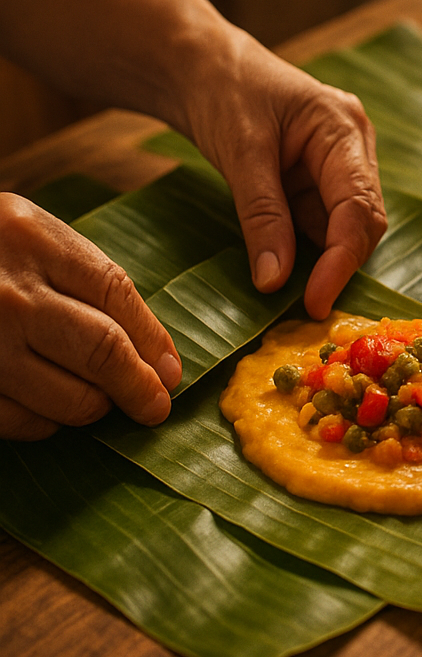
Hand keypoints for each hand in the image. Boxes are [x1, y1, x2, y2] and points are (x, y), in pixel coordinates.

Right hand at [0, 195, 178, 438]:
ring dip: (94, 408)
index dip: (154, 340)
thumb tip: (154, 352)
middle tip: (154, 407)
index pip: (117, 296)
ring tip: (99, 404)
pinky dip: (43, 424)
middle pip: (102, 350)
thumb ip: (82, 274)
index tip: (170, 371)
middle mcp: (8, 291)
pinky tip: (49, 415)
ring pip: (66, 396)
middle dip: (139, 387)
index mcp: (31, 239)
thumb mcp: (24, 231)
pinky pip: (16, 420)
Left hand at [178, 27, 387, 318]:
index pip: (358, 207)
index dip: (342, 260)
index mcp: (344, 129)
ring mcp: (340, 163)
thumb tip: (275, 282)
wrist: (199, 63)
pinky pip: (321, 222)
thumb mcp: (238, 152)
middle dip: (339, 264)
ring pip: (344, 226)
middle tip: (308, 309)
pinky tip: (286, 266)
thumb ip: (262, 217)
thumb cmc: (221, 91)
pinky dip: (306, 248)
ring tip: (295, 294)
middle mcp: (354, 147)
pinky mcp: (319, 178)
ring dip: (322, 259)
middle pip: (363, 220)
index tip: (316, 302)